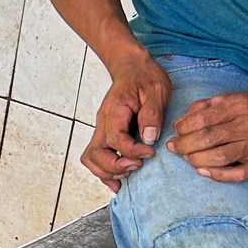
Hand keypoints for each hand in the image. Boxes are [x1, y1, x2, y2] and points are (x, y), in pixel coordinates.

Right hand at [81, 54, 171, 188]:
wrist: (133, 67)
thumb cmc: (144, 77)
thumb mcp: (155, 90)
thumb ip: (151, 114)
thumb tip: (148, 138)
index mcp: (115, 111)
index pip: (115, 140)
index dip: (132, 151)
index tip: (149, 152)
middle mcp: (103, 122)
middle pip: (96, 154)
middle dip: (115, 166)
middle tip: (136, 166)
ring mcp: (102, 129)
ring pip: (92, 159)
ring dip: (108, 172)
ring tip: (128, 173)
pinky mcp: (106, 135)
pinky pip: (97, 158)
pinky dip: (105, 172)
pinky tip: (118, 180)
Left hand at [167, 90, 247, 179]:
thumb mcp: (236, 97)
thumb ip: (209, 105)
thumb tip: (182, 119)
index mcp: (239, 106)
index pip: (202, 119)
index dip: (183, 127)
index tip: (176, 132)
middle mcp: (247, 126)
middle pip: (207, 138)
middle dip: (184, 145)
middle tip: (174, 147)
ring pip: (219, 157)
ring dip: (196, 159)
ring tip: (187, 158)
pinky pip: (236, 174)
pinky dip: (217, 175)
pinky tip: (203, 171)